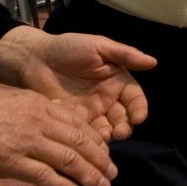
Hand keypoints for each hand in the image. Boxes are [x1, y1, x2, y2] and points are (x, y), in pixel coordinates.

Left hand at [0, 27, 155, 142]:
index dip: (139, 109)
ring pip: (106, 129)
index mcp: (117, 81)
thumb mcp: (99, 47)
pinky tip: (84, 139)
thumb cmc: (68, 48)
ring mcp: (90, 112)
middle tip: (120, 133)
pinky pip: (84, 134)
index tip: (138, 118)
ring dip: (109, 136)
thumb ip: (125, 55)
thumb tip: (153, 62)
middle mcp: (107, 99)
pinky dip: (87, 139)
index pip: (135, 99)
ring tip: (104, 138)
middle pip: (123, 118)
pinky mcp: (72, 121)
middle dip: (125, 127)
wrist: (33, 60)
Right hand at [0, 86, 117, 185]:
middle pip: (80, 141)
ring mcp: (25, 142)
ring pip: (69, 159)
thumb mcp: (11, 100)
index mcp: (38, 104)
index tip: (106, 152)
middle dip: (101, 159)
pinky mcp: (10, 163)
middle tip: (112, 172)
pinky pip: (44, 176)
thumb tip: (58, 111)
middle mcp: (37, 121)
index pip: (78, 123)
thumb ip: (36, 107)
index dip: (96, 139)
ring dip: (90, 174)